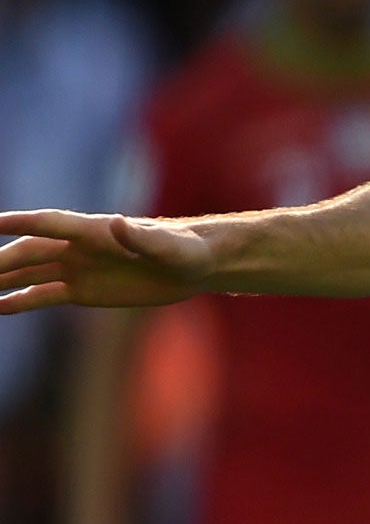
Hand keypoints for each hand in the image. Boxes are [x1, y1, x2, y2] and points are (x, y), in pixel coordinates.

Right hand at [0, 211, 212, 313]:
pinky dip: (19, 301)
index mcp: (95, 230)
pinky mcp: (82, 290)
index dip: (19, 222)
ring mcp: (77, 268)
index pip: (48, 223)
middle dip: (0, 260)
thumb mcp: (167, 247)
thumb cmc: (185, 251)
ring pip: (29, 273)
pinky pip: (43, 295)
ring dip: (2, 279)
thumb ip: (141, 237)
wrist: (195, 267)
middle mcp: (78, 247)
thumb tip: (118, 222)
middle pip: (28, 251)